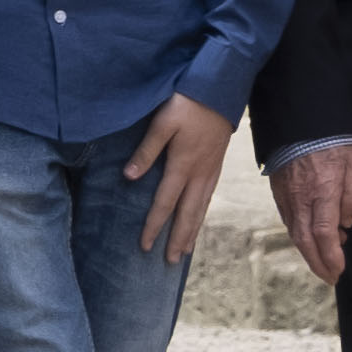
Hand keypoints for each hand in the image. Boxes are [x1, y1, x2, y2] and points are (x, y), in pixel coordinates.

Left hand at [125, 92, 236, 264]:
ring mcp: (211, 170)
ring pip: (201, 208)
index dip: (154, 225)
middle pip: (187, 214)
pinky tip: (199, 218)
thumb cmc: (188, 103)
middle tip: (170, 261)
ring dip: (192, 231)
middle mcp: (199, 174)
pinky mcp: (217, 165)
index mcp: (183, 165)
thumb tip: (129, 177)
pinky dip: (202, 213)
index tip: (144, 246)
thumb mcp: (163, 122)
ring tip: (186, 251)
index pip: (165, 203)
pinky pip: (209, 197)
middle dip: (178, 239)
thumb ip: (146, 150)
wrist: (221, 89)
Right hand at [275, 140, 351, 285]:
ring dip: (309, 253)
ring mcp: (287, 197)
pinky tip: (310, 239)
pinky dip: (299, 236)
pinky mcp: (279, 193)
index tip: (339, 270)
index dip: (331, 257)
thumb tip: (346, 223)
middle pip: (305, 242)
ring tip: (322, 264)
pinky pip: (288, 221)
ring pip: (295, 233)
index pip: (324, 235)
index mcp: (322, 193)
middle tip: (330, 278)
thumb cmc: (332, 141)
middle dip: (318, 264)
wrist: (302, 121)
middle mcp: (300, 200)